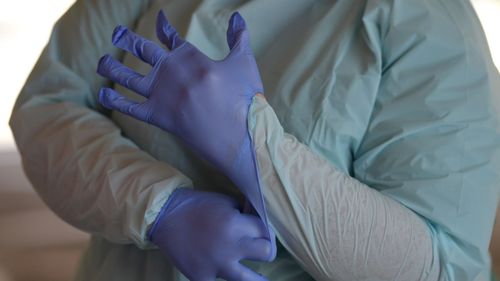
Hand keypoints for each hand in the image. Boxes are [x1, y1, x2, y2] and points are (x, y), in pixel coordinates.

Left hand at [97, 11, 270, 237]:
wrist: (239, 134)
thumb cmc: (244, 98)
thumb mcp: (244, 62)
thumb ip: (239, 37)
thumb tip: (237, 15)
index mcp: (190, 56)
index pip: (170, 36)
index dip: (162, 26)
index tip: (157, 19)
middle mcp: (170, 71)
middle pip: (141, 50)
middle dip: (127, 38)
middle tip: (116, 32)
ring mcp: (161, 94)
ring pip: (127, 76)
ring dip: (111, 67)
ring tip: (101, 61)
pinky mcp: (157, 116)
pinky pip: (129, 106)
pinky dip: (114, 100)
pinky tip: (103, 93)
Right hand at [149, 189, 275, 280]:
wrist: (165, 216)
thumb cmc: (197, 205)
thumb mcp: (226, 202)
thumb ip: (244, 216)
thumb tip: (259, 226)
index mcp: (235, 224)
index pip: (266, 232)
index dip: (265, 231)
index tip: (260, 233)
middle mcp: (230, 246)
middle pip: (266, 253)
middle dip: (265, 249)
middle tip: (261, 250)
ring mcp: (216, 265)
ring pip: (250, 280)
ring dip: (258, 278)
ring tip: (262, 280)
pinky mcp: (202, 277)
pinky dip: (221, 277)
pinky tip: (221, 272)